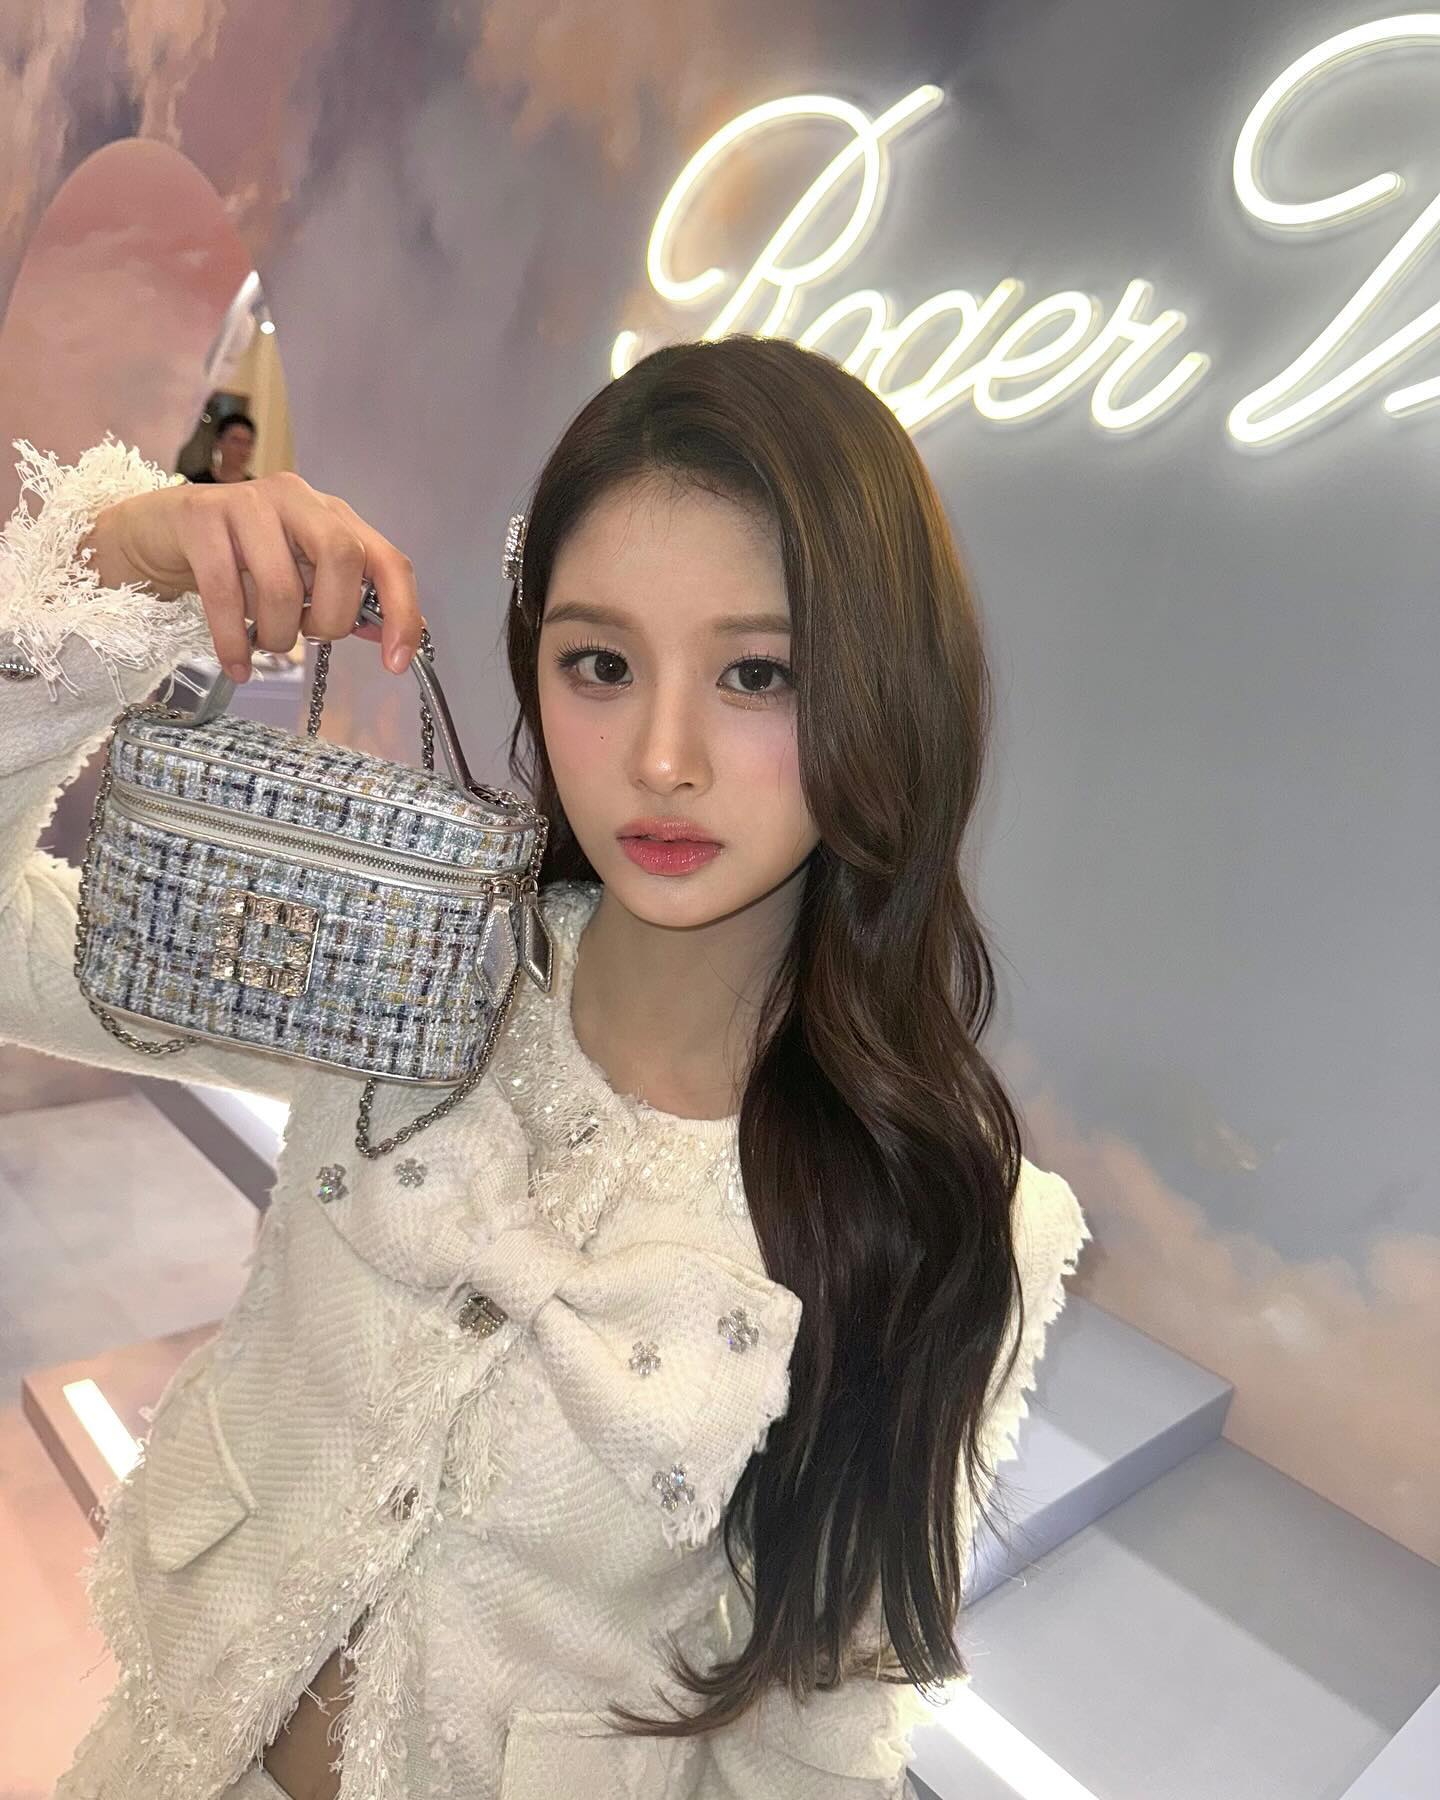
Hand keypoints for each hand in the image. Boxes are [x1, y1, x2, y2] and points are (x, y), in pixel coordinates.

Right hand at [80, 472, 422, 681]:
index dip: (401, 612)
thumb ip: (346, 600)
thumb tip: (400, 634)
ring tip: (265, 642)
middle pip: (342, 559)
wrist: (155, 536)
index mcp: (331, 514)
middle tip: (307, 635)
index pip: (386, 559)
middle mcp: (296, 498)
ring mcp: (246, 501)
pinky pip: (225, 594)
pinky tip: (237, 666)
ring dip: (277, 634)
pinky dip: (234, 643)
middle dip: (331, 617)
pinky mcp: (199, 517)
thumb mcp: (298, 579)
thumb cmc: (236, 562)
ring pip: (282, 584)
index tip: (395, 664)